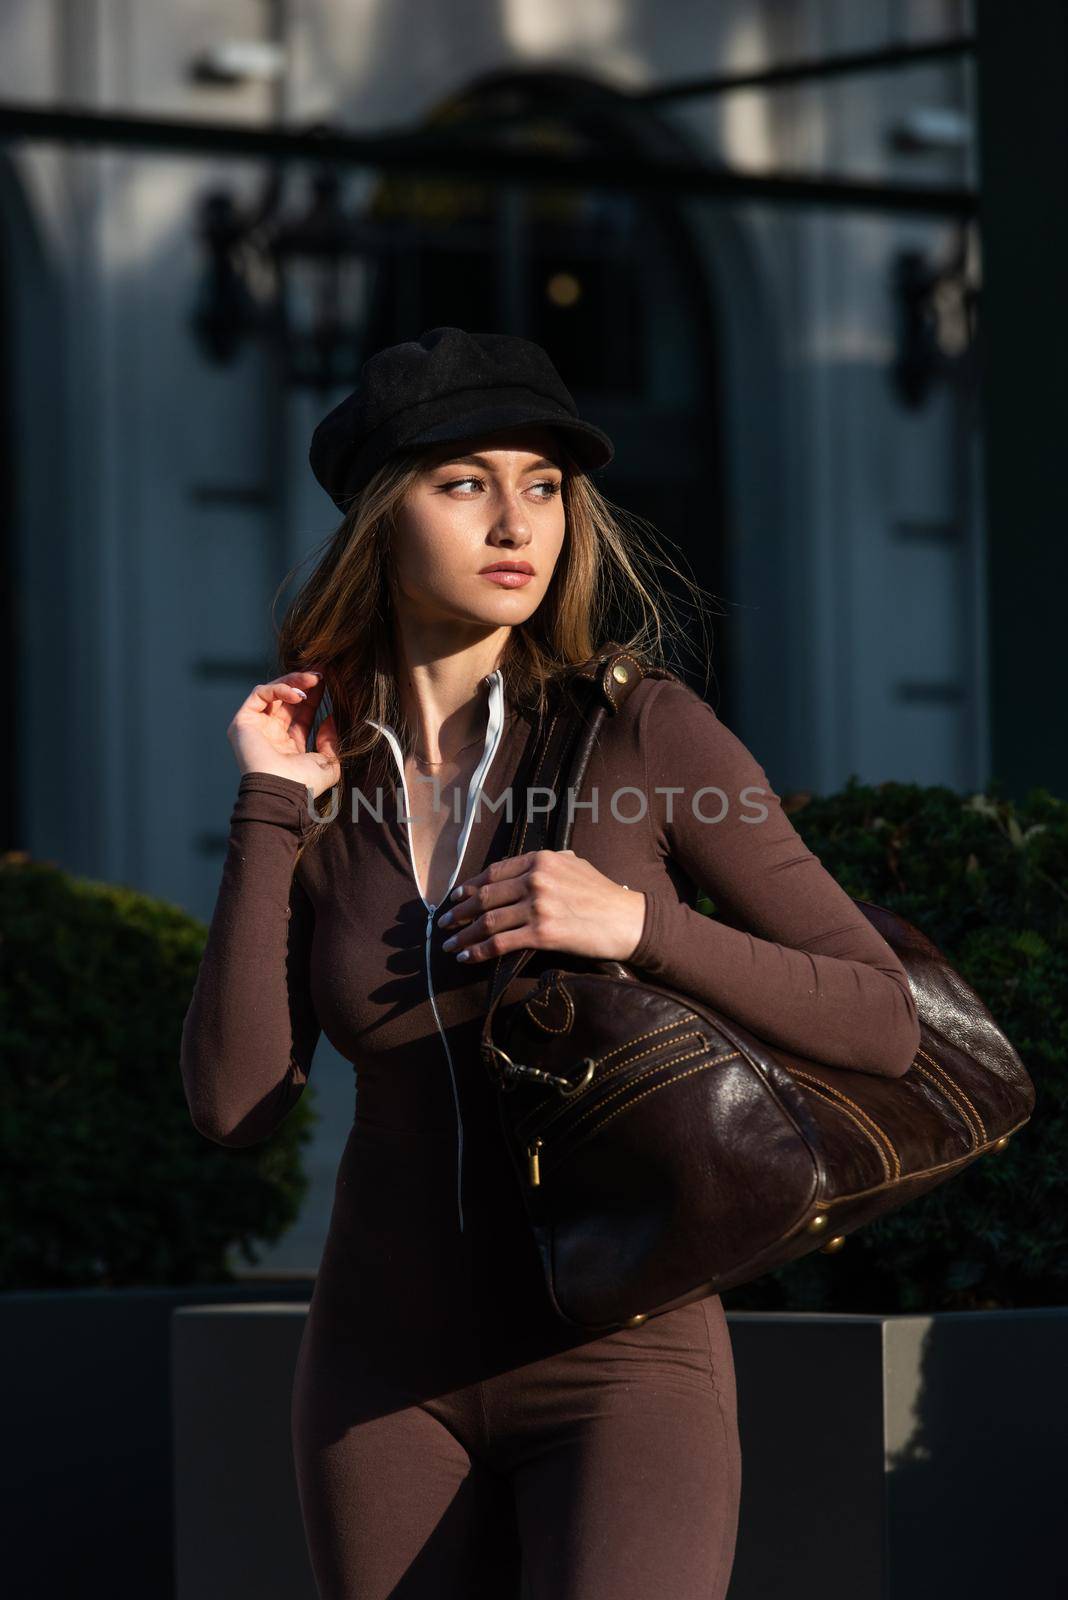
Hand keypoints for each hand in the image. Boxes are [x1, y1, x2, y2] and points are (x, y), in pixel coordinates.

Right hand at [227, 670, 340, 798]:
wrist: (281, 790)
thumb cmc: (304, 783)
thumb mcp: (328, 763)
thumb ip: (331, 740)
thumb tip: (330, 718)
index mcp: (288, 744)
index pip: (301, 713)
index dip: (314, 695)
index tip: (329, 680)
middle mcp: (270, 734)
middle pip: (287, 699)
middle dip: (304, 683)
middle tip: (322, 671)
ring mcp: (255, 727)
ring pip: (273, 692)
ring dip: (294, 682)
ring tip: (314, 679)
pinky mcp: (243, 721)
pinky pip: (260, 694)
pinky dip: (279, 689)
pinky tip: (298, 694)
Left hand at [437, 848, 645, 963]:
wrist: (629, 920)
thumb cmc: (605, 895)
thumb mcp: (576, 865)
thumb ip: (550, 863)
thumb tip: (529, 866)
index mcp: (541, 859)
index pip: (494, 872)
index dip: (470, 886)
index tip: (455, 897)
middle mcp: (537, 878)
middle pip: (485, 896)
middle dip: (459, 912)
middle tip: (444, 923)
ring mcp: (539, 905)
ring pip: (488, 921)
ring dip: (464, 935)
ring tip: (450, 944)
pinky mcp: (543, 933)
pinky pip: (501, 942)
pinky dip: (479, 951)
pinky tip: (467, 957)